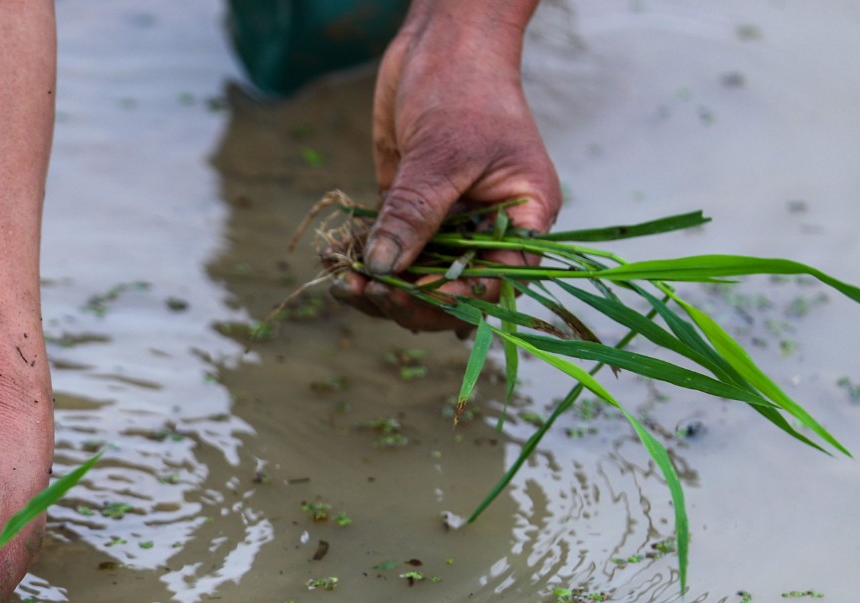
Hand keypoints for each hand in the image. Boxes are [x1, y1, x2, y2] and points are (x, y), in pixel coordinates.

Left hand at [331, 3, 560, 332]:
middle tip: (367, 289)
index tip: (410, 294)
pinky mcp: (412, 216)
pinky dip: (365, 268)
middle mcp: (488, 231)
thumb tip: (384, 268)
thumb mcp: (442, 152)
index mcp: (522, 219)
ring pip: (417, 284)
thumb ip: (415, 211)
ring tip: (343, 283)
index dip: (454, 299)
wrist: (441, 43)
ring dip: (380, 292)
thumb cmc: (464, 87)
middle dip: (408, 301)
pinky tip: (336, 269)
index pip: (495, 283)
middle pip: (452, 294)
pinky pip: (391, 257)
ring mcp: (448, 227)